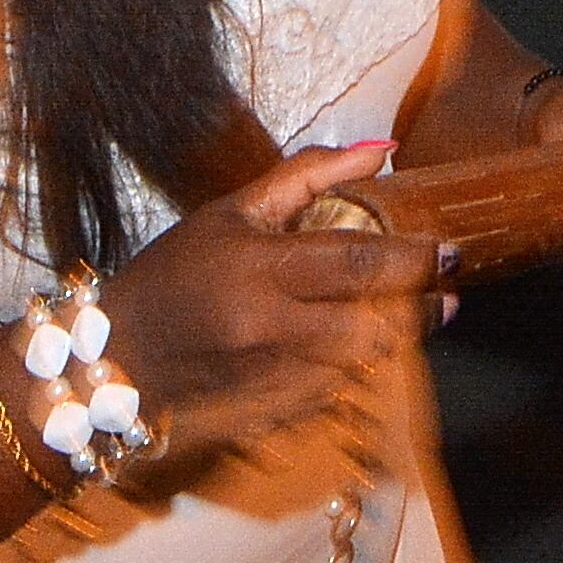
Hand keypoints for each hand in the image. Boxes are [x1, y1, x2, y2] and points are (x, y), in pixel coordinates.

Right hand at [98, 142, 440, 492]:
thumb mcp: (231, 212)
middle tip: (448, 294)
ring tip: (409, 317)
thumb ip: (307, 176)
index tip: (450, 253)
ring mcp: (271, 377)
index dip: (414, 260)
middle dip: (421, 311)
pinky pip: (336, 391)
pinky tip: (351, 349)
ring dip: (393, 341)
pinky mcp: (270, 412)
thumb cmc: (173, 275)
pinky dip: (353, 368)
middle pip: (373, 325)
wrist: (111, 358)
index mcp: (258, 269)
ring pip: (361, 363)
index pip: (357, 263)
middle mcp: (268, 327)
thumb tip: (381, 150)